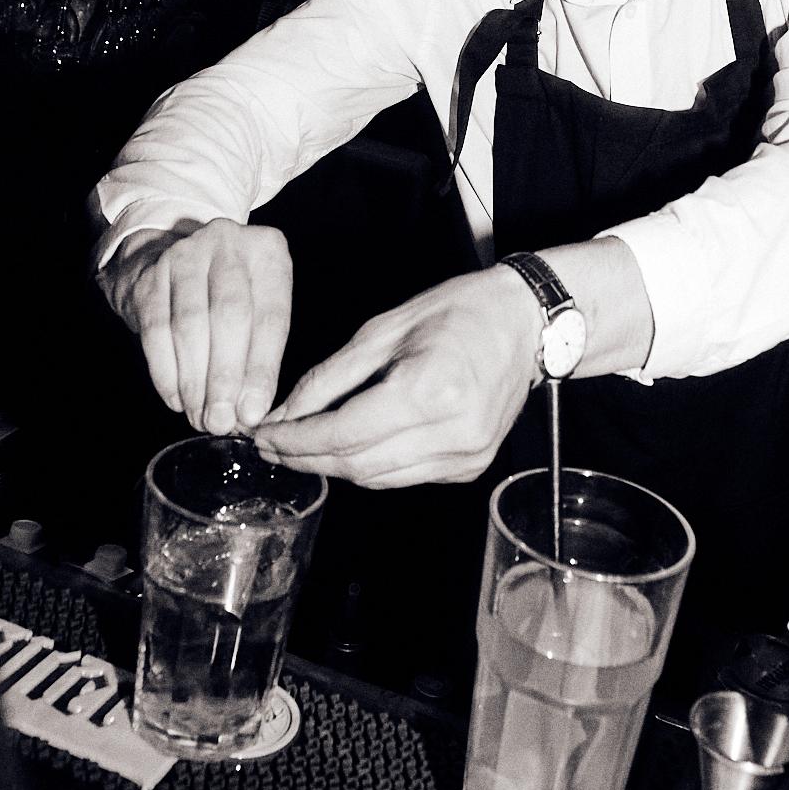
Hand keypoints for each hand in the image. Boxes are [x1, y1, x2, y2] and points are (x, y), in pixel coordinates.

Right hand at [99, 219, 291, 434]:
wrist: (176, 264)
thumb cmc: (232, 295)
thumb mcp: (260, 308)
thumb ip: (260, 355)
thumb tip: (248, 412)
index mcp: (267, 251)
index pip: (270, 316)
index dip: (261, 369)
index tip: (253, 412)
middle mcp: (227, 243)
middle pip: (228, 317)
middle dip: (224, 377)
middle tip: (221, 421)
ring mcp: (185, 255)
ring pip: (189, 325)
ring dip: (194, 380)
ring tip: (200, 417)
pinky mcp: (151, 276)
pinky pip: (156, 330)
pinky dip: (165, 371)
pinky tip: (175, 399)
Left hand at [251, 267, 538, 486]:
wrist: (526, 323)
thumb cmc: (459, 311)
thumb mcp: (384, 329)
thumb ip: (331, 377)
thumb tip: (285, 413)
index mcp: (428, 390)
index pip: (342, 433)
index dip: (295, 440)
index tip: (262, 436)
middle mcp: (451, 432)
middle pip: (356, 464)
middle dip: (306, 458)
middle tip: (271, 445)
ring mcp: (466, 456)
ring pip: (377, 478)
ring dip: (335, 466)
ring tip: (301, 448)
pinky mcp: (470, 467)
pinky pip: (404, 476)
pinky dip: (371, 465)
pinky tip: (352, 447)